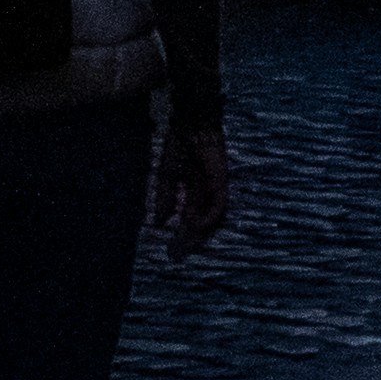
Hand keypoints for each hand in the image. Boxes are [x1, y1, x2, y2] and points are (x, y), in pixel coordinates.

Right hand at [158, 123, 236, 257]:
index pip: (189, 218)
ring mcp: (215, 188)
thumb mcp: (167, 175)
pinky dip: (209, 217)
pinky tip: (197, 225)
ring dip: (201, 233)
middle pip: (200, 223)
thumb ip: (164, 198)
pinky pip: (219, 204)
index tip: (169, 249)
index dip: (180, 234)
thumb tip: (158, 222)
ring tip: (187, 246)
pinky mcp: (221, 181)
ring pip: (212, 218)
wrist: (191, 123)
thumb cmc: (179, 144)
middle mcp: (206, 193)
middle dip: (189, 240)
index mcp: (193, 190)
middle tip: (176, 256)